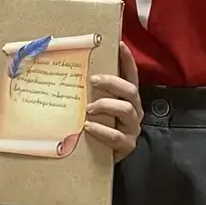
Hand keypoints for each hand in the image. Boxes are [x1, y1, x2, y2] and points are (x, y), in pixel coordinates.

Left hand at [82, 43, 142, 160]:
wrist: (102, 160)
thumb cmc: (97, 128)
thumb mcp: (96, 108)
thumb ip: (91, 94)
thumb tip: (71, 73)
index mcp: (127, 99)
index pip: (131, 76)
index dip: (127, 60)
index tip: (119, 44)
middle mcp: (134, 111)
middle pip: (130, 90)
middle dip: (112, 82)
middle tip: (93, 80)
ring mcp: (132, 128)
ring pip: (126, 110)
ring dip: (106, 105)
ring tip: (88, 109)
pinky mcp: (127, 145)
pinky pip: (117, 136)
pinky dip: (101, 130)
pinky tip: (88, 127)